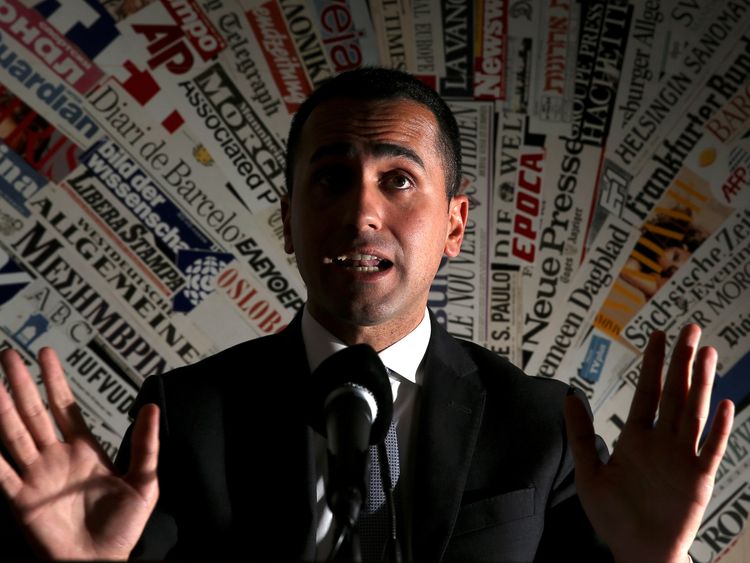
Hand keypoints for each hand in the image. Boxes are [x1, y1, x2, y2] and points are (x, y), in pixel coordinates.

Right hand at [0, 347, 159, 559]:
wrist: (103, 561)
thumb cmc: (124, 525)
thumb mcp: (144, 480)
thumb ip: (146, 444)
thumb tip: (152, 406)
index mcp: (84, 450)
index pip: (65, 407)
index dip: (55, 380)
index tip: (46, 354)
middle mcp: (56, 457)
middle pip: (34, 413)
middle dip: (21, 385)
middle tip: (8, 355)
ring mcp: (36, 477)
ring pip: (14, 435)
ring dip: (2, 409)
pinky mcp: (22, 500)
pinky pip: (1, 473)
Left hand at [564, 324, 734, 562]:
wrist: (635, 551)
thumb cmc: (613, 516)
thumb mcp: (588, 470)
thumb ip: (581, 433)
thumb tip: (568, 396)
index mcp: (637, 438)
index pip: (648, 392)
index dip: (653, 364)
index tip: (658, 336)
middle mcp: (662, 442)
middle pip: (676, 393)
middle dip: (683, 361)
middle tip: (692, 328)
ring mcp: (682, 458)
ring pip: (695, 412)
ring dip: (702, 383)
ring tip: (708, 353)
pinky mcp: (698, 480)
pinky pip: (711, 449)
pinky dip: (719, 428)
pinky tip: (725, 404)